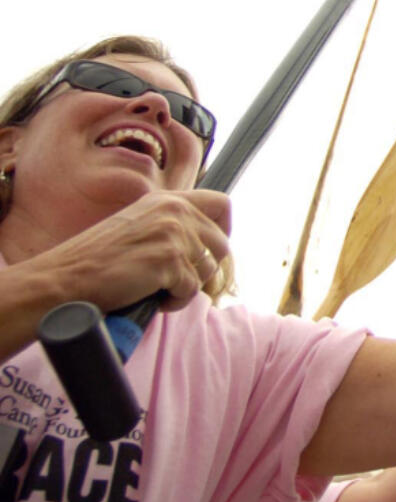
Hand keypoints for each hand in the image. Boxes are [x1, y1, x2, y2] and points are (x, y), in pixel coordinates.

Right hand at [20, 189, 230, 311]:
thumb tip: (207, 242)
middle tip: (176, 280)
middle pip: (222, 244)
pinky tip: (151, 298)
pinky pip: (192, 291)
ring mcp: (173, 234)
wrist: (65, 277)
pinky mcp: (169, 261)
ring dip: (187, 286)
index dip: (224, 228)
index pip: (221, 203)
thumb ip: (170, 224)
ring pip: (209, 270)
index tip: (209, 248)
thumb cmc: (98, 259)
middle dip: (204, 268)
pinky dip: (175, 302)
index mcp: (167, 199)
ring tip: (157, 288)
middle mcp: (174, 211)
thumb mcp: (139, 225)